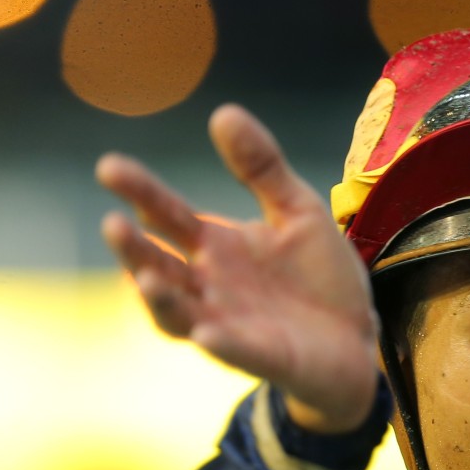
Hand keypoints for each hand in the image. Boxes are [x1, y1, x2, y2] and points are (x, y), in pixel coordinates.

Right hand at [97, 104, 378, 432]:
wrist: (360, 338)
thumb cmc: (321, 278)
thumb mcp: (298, 212)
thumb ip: (262, 169)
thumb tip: (223, 112)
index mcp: (217, 247)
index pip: (168, 217)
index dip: (140, 193)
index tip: (109, 167)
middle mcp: (212, 287)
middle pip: (159, 266)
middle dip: (134, 249)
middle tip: (112, 223)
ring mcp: (232, 325)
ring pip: (181, 316)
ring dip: (161, 299)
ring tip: (146, 277)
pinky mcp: (264, 356)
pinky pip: (237, 351)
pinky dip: (221, 343)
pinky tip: (208, 334)